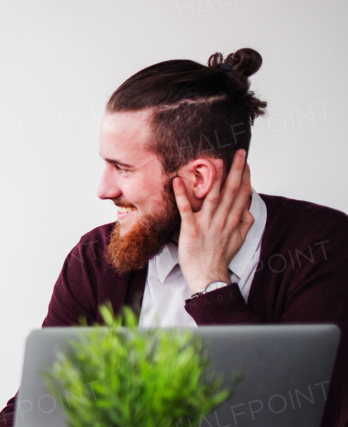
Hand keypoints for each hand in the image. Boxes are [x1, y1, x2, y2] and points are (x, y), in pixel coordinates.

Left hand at [173, 149, 252, 293]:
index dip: (245, 176)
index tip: (246, 161)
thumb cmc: (221, 257)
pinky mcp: (191, 229)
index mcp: (234, 220)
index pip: (243, 194)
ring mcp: (207, 223)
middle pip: (232, 191)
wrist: (208, 275)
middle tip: (239, 152)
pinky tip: (177, 181)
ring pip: (213, 196)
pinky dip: (181, 195)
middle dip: (236, 170)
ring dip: (215, 178)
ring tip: (215, 161)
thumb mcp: (240, 239)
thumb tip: (248, 208)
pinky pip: (186, 209)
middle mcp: (223, 219)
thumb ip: (245, 222)